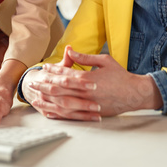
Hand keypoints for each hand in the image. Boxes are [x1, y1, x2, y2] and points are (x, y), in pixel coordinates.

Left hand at [27, 48, 161, 119]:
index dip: (53, 70)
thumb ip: (85, 58)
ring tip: (34, 97)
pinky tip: (48, 111)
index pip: (65, 74)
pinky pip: (70, 115)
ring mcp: (87, 105)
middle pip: (59, 89)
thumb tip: (71, 51)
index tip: (44, 67)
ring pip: (62, 103)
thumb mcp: (104, 61)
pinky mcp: (90, 113)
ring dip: (47, 100)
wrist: (134, 94)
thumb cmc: (120, 76)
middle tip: (32, 82)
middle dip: (44, 85)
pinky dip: (58, 113)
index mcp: (88, 78)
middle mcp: (85, 93)